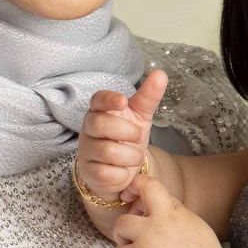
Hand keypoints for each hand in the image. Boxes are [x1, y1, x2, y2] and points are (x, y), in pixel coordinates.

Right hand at [76, 66, 167, 205]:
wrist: (120, 170)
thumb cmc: (127, 138)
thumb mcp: (140, 116)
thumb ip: (148, 96)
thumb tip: (160, 73)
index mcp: (100, 110)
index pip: (97, 100)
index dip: (108, 99)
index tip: (123, 101)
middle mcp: (89, 128)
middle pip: (100, 124)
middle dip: (126, 131)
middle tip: (139, 136)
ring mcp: (87, 150)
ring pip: (106, 151)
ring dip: (130, 156)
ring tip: (135, 157)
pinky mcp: (89, 172)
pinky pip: (106, 173)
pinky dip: (121, 174)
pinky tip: (123, 171)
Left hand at [111, 177, 223, 247]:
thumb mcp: (197, 227)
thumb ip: (178, 214)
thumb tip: (165, 205)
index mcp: (175, 211)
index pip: (151, 185)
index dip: (137, 187)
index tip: (132, 195)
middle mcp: (160, 219)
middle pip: (130, 205)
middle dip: (127, 218)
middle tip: (133, 233)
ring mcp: (148, 236)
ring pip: (120, 227)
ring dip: (123, 240)